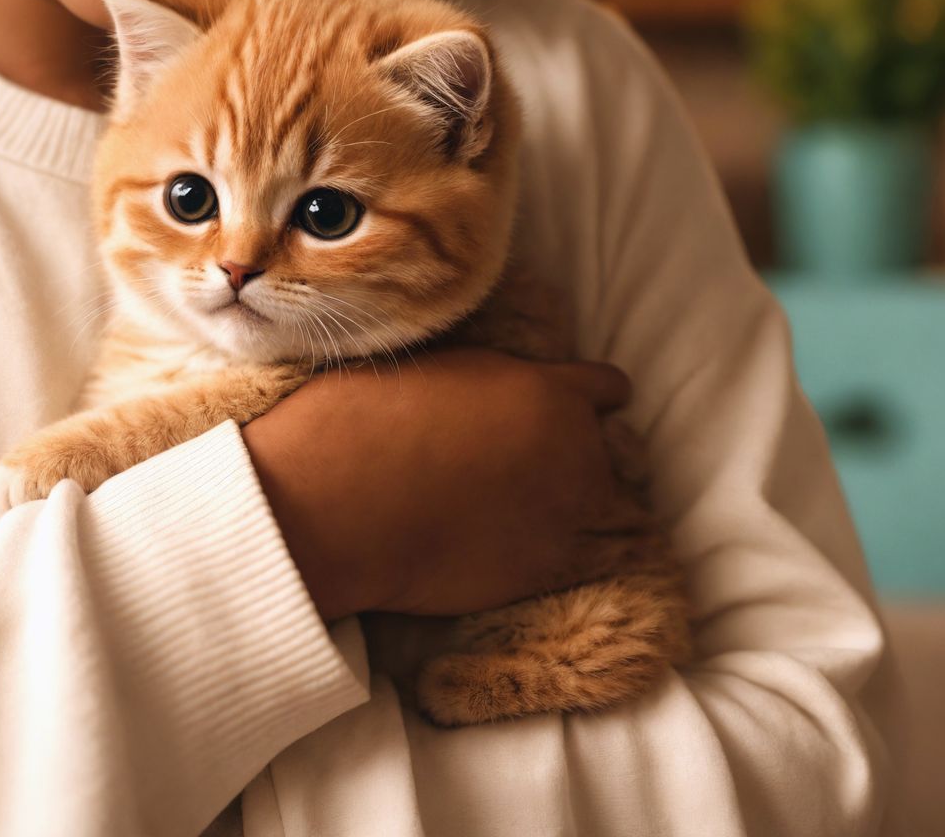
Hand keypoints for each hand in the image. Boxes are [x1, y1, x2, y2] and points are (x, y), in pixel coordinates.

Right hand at [241, 344, 631, 622]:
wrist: (335, 503)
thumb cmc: (366, 417)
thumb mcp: (442, 368)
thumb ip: (495, 381)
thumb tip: (503, 394)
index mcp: (552, 393)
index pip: (609, 389)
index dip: (582, 396)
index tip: (559, 406)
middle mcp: (576, 458)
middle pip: (605, 455)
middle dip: (572, 456)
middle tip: (522, 462)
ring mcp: (563, 523)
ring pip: (594, 513)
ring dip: (563, 507)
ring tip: (515, 506)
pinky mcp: (538, 576)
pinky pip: (560, 557)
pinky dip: (536, 549)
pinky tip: (492, 540)